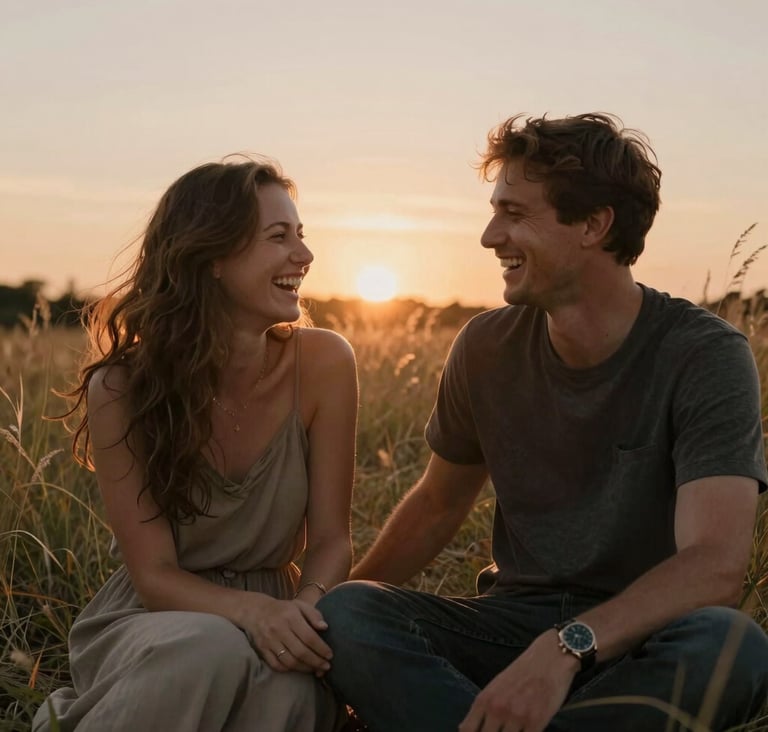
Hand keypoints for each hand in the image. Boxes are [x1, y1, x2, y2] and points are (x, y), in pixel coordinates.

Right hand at [243, 596, 332, 675]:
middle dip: (316, 662)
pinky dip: (289, 670)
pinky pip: (277, 665)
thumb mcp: (299, 605)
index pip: (309, 637)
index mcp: (290, 616)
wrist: (256, 611)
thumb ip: (314, 614)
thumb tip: (325, 627)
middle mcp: (279, 629)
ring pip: (289, 661)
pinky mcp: (262, 650)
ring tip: (315, 670)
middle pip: (300, 652)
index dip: (321, 648)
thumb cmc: (283, 609)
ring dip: (305, 668)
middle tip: (326, 667)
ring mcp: (269, 641)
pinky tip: (299, 668)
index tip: (330, 655)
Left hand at [459, 630, 578, 731]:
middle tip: (501, 730)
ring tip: (515, 729)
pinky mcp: (536, 722)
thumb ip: (482, 708)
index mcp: (484, 699)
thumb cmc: (522, 672)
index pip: (467, 730)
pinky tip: (527, 731)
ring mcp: (517, 716)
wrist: (550, 657)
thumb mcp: (495, 686)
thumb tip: (463, 728)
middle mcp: (497, 709)